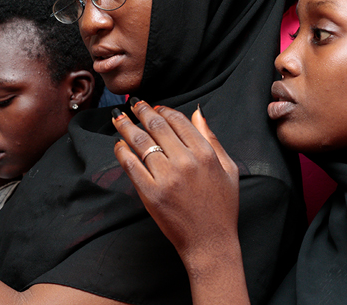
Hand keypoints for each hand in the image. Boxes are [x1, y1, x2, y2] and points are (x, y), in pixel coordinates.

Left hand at [112, 99, 239, 261]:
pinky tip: (118, 145)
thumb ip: (212, 139)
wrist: (210, 242)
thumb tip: (198, 114)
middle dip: (142, 111)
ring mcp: (167, 178)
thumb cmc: (221, 208)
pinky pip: (131, 165)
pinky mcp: (151, 194)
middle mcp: (185, 162)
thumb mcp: (228, 169)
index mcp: (205, 154)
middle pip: (157, 127)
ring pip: (141, 143)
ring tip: (118, 118)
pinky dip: (121, 152)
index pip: (178, 121)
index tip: (154, 107)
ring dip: (126, 126)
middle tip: (133, 104)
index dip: (163, 111)